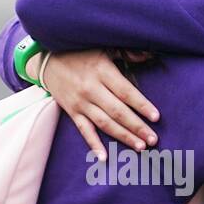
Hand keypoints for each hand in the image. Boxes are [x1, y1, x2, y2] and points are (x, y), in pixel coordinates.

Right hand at [34, 49, 159, 158]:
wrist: (46, 59)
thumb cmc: (80, 51)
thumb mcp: (104, 46)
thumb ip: (127, 52)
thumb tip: (151, 55)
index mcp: (101, 71)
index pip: (126, 92)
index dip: (142, 106)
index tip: (156, 117)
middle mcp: (91, 89)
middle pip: (118, 112)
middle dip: (137, 127)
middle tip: (153, 140)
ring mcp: (80, 102)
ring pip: (104, 123)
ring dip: (123, 136)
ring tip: (140, 147)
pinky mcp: (71, 111)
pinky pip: (83, 130)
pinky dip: (93, 144)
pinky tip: (104, 157)